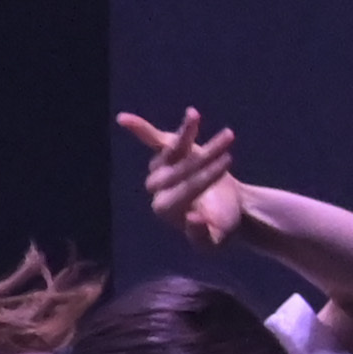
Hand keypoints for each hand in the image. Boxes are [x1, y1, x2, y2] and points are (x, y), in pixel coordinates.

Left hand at [122, 105, 253, 259]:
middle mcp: (157, 190)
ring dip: (185, 133)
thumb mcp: (217, 238)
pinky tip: (123, 119)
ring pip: (170, 150)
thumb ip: (202, 234)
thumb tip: (192, 218)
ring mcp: (159, 169)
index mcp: (166, 210)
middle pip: (178, 169)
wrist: (226, 207)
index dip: (207, 175)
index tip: (228, 162)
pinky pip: (151, 140)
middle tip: (229, 154)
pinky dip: (139, 129)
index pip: (184, 188)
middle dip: (205, 158)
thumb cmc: (221, 222)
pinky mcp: (166, 153)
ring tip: (194, 115)